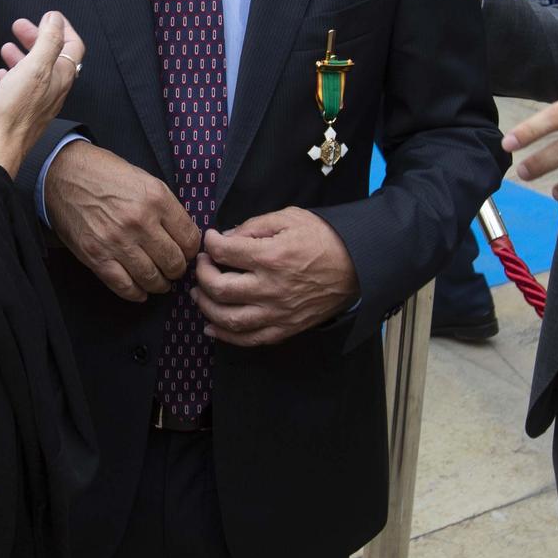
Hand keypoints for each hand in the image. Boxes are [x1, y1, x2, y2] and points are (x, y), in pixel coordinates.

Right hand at [0, 12, 86, 176]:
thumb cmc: (14, 108)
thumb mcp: (34, 67)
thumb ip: (48, 41)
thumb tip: (55, 19)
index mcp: (62, 77)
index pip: (73, 46)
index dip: (62, 28)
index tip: (47, 15)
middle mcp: (54, 90)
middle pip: (52, 57)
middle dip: (38, 38)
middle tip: (19, 26)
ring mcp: (38, 102)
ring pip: (35, 72)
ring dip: (23, 54)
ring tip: (6, 46)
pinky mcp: (21, 112)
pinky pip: (21, 88)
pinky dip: (12, 74)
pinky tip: (1, 73)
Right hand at [41, 140, 199, 301]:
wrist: (63, 174)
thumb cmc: (104, 174)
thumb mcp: (144, 179)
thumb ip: (165, 207)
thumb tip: (182, 235)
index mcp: (156, 198)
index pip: (189, 239)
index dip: (192, 251)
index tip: (186, 253)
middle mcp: (140, 221)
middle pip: (174, 262)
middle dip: (177, 270)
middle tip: (173, 269)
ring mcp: (117, 241)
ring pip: (152, 278)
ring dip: (159, 284)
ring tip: (159, 281)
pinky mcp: (96, 257)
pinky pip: (124, 286)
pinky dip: (136, 293)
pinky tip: (140, 291)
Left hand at [193, 209, 356, 345]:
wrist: (357, 266)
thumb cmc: (325, 239)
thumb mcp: (290, 217)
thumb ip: (255, 225)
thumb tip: (227, 237)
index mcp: (271, 256)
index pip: (224, 252)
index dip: (211, 243)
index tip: (211, 239)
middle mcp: (271, 288)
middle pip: (219, 288)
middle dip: (203, 274)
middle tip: (203, 265)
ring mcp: (277, 312)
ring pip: (229, 318)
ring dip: (207, 307)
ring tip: (200, 294)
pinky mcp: (285, 328)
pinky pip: (249, 339)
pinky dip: (226, 336)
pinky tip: (211, 328)